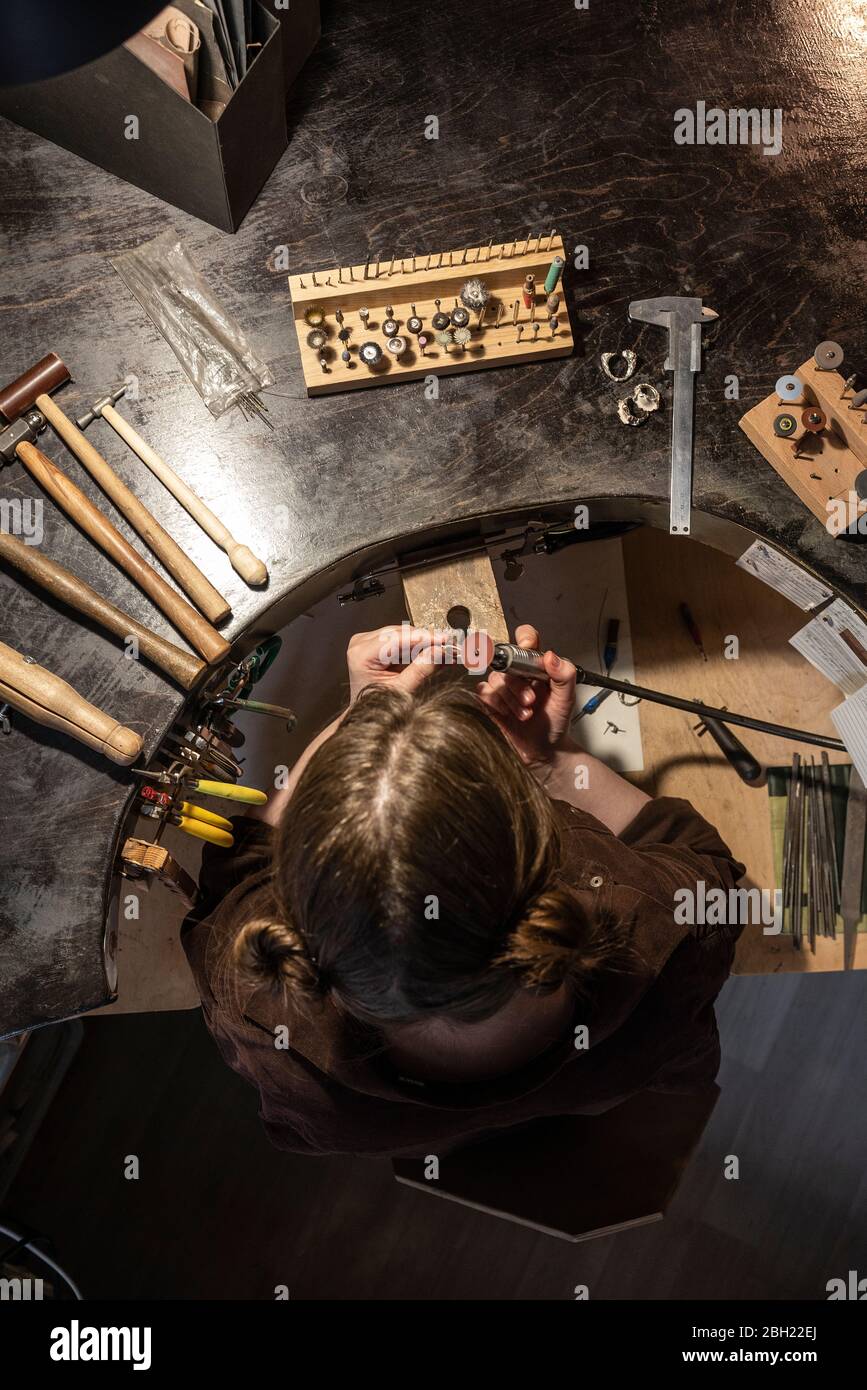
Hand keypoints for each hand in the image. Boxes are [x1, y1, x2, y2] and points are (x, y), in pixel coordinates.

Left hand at [347, 625, 445, 702]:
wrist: (364, 713)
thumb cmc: (375, 706)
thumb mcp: (401, 689)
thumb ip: (420, 669)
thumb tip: (439, 651)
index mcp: (361, 655)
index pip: (397, 638)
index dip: (423, 637)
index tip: (443, 639)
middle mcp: (360, 644)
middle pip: (400, 633)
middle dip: (426, 640)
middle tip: (448, 646)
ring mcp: (366, 642)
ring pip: (402, 634)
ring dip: (424, 643)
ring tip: (443, 650)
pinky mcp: (374, 644)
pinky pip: (400, 640)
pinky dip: (417, 646)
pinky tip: (432, 651)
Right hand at [477, 624, 578, 763]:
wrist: (545, 749)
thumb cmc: (556, 723)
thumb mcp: (567, 699)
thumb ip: (565, 675)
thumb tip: (551, 656)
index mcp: (537, 665)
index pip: (526, 639)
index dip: (524, 639)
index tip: (527, 648)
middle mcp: (518, 672)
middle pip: (507, 661)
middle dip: (518, 684)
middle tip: (531, 700)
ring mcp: (503, 686)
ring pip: (495, 679)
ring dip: (511, 699)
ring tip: (526, 713)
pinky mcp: (491, 700)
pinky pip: (483, 692)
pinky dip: (495, 704)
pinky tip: (508, 715)